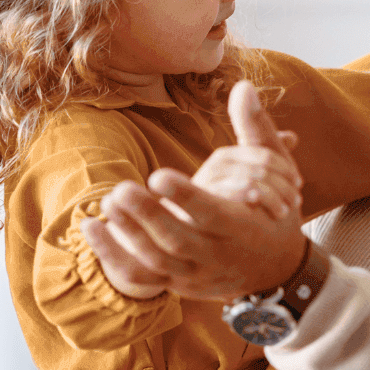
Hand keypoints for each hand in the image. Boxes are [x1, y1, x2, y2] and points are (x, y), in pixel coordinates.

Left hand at [80, 81, 308, 301]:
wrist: (276, 271)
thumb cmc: (275, 214)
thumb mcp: (278, 174)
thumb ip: (256, 130)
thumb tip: (243, 86)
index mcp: (242, 227)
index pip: (211, 214)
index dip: (185, 197)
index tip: (157, 175)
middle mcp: (217, 255)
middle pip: (178, 241)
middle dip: (148, 217)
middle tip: (120, 189)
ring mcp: (195, 274)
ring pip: (157, 262)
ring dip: (128, 235)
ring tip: (106, 201)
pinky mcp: (177, 284)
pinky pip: (142, 278)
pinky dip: (113, 258)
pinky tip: (91, 228)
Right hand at [190, 130, 302, 219]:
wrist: (198, 232)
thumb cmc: (227, 205)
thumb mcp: (248, 179)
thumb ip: (267, 158)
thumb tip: (292, 137)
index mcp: (228, 155)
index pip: (265, 154)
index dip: (286, 169)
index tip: (298, 184)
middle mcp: (217, 165)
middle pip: (262, 168)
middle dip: (284, 185)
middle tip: (296, 201)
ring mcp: (210, 182)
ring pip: (253, 181)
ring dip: (275, 197)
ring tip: (284, 211)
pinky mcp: (206, 200)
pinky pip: (238, 195)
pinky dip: (259, 202)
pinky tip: (268, 214)